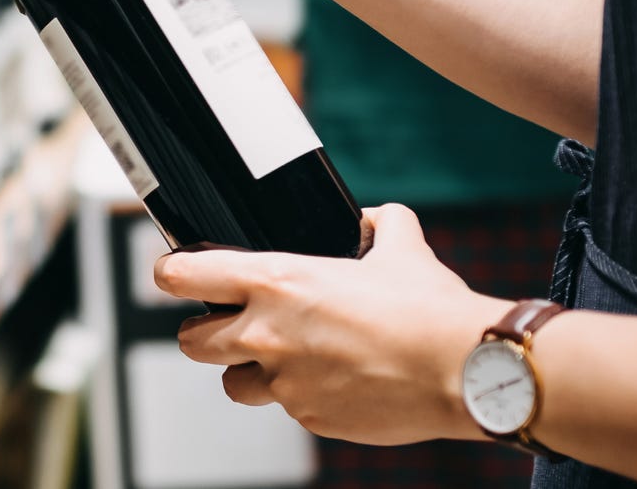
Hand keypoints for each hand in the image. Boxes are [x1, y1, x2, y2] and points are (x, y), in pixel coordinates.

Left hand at [153, 205, 513, 445]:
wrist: (465, 370)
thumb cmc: (429, 309)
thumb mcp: (402, 246)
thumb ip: (380, 224)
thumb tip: (374, 219)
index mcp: (276, 281)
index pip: (185, 275)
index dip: (171, 273)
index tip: (172, 273)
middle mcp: (268, 333)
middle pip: (192, 339)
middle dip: (202, 331)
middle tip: (224, 324)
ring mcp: (286, 381)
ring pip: (233, 383)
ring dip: (246, 371)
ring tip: (278, 360)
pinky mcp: (309, 417)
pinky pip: (287, 407)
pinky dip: (301, 396)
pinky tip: (332, 381)